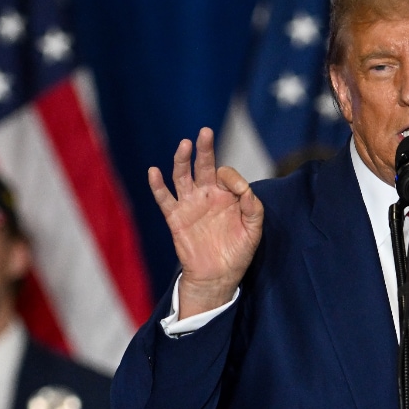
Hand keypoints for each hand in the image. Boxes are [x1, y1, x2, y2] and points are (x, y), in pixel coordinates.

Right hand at [148, 127, 262, 317]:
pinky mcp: (176, 218)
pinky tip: (154, 171)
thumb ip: (254, 209)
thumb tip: (246, 190)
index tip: (240, 192)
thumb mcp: (253, 231)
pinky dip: (157, 185)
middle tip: (205, 132)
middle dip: (205, 149)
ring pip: (183, 176)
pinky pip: (164, 198)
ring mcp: (190, 204)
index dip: (232, 178)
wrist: (218, 277)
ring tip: (184, 145)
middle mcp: (206, 194)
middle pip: (203, 165)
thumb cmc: (237, 253)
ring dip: (182, 160)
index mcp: (226, 195)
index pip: (226, 174)